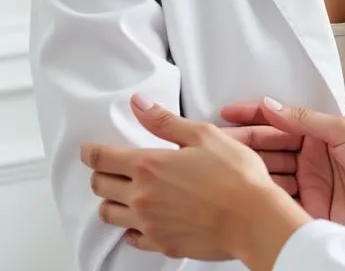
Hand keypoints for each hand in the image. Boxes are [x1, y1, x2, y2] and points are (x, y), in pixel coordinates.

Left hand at [82, 95, 308, 270]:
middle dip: (99, 174)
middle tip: (109, 168)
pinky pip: (131, 238)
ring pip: (109, 214)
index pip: (103, 158)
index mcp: (149, 166)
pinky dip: (130, 227)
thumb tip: (138, 103)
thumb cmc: (234, 173)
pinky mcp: (161, 244)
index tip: (88, 150)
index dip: (91, 152)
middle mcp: (141, 197)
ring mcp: (148, 224)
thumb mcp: (203, 135)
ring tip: (124, 192)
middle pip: (100, 187)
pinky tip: (142, 220)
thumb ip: (165, 121)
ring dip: (110, 201)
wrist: (252, 218)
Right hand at [224, 98, 344, 240]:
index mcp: (317, 133)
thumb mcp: (343, 129)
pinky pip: (279, 204)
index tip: (225, 113)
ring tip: (221, 170)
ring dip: (247, 172)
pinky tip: (243, 196)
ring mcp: (307, 185)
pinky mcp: (308, 211)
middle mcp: (309, 157)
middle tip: (215, 145)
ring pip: (268, 175)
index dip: (251, 115)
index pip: (277, 121)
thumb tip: (272, 104)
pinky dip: (261, 200)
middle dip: (241, 145)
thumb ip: (305, 119)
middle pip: (267, 149)